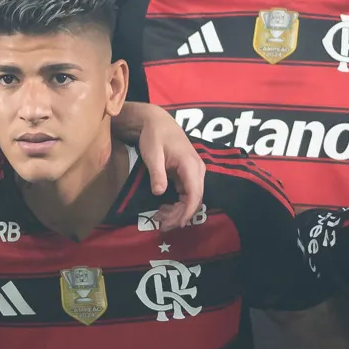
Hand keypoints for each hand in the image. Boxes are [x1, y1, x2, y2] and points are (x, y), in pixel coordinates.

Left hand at [113, 102, 205, 228]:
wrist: (156, 122)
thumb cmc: (154, 136)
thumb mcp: (152, 154)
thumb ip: (157, 173)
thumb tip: (160, 193)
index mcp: (190, 164)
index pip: (195, 193)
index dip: (188, 212)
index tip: (177, 224)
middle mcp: (197, 170)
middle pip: (194, 199)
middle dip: (180, 215)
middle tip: (162, 226)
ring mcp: (194, 173)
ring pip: (191, 199)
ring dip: (178, 212)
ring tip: (159, 219)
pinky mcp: (187, 175)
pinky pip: (186, 194)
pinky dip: (177, 204)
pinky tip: (163, 210)